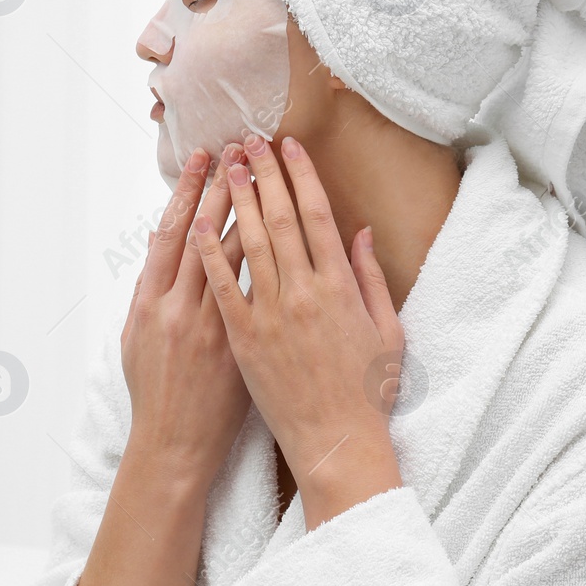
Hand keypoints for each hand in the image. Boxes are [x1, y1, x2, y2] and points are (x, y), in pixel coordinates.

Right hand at [120, 146, 248, 486]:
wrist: (177, 446)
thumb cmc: (154, 391)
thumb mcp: (135, 336)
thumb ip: (147, 287)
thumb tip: (160, 242)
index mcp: (153, 301)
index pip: (175, 231)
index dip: (190, 190)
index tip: (205, 156)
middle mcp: (185, 308)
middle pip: (213, 231)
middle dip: (230, 185)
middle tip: (245, 145)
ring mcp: (220, 326)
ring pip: (244, 255)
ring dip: (258, 209)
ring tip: (271, 172)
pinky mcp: (248, 345)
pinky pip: (266, 293)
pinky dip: (279, 262)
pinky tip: (292, 232)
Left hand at [191, 134, 405, 528]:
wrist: (337, 443)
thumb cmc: (367, 392)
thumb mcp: (387, 331)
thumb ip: (371, 279)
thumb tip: (360, 233)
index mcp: (341, 288)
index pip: (317, 216)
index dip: (301, 177)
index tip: (289, 147)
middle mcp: (304, 294)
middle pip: (279, 219)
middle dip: (265, 175)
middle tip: (249, 141)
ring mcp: (271, 315)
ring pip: (248, 244)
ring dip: (236, 201)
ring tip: (226, 166)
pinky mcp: (243, 339)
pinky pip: (222, 287)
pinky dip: (209, 253)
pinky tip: (198, 224)